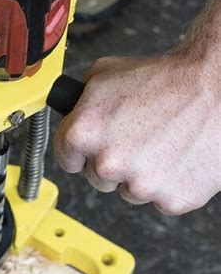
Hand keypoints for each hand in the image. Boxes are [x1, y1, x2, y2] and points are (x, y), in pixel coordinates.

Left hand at [53, 51, 219, 214]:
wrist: (215, 86)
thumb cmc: (163, 78)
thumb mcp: (104, 74)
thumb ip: (78, 100)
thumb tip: (69, 112)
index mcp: (83, 134)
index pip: (66, 159)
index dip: (79, 151)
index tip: (92, 147)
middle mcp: (108, 163)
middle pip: (97, 177)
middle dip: (110, 162)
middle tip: (133, 139)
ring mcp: (141, 184)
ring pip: (129, 190)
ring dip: (139, 174)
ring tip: (159, 143)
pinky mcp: (173, 199)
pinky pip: (160, 198)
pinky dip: (167, 182)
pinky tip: (176, 156)